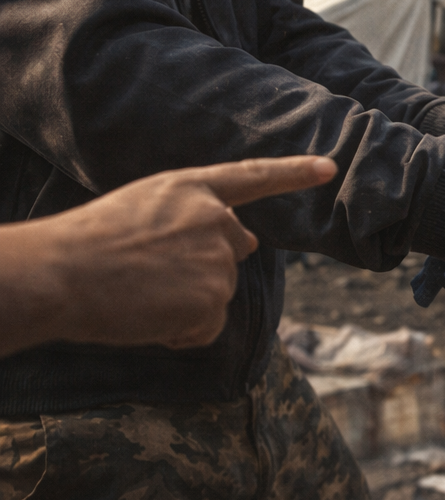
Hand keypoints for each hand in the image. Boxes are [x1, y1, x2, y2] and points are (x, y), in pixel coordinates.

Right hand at [3, 156, 336, 354]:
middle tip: (152, 272)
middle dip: (209, 264)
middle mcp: (215, 219)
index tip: (329, 168)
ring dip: (186, 303)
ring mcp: (217, 259)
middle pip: (237, 247)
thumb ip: (192, 218)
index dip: (293, 173)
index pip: (252, 177)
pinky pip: (207, 326)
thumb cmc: (86, 244)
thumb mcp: (143, 208)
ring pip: (218, 292)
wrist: (60, 273)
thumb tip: (245, 241)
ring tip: (140, 293)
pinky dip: (182, 331)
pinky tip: (148, 316)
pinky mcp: (213, 298)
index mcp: (190, 188)